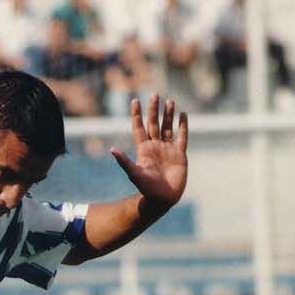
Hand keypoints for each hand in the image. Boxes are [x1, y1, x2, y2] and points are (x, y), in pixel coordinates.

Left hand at [110, 94, 187, 211]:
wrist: (163, 199)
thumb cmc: (146, 189)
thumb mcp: (134, 174)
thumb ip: (124, 161)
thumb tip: (112, 149)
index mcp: (143, 149)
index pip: (139, 128)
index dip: (137, 115)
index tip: (135, 100)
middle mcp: (155, 146)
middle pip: (154, 124)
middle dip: (153, 110)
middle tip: (154, 94)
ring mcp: (168, 150)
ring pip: (167, 128)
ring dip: (168, 115)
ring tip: (169, 101)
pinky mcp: (180, 155)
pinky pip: (182, 138)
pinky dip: (183, 127)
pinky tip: (183, 115)